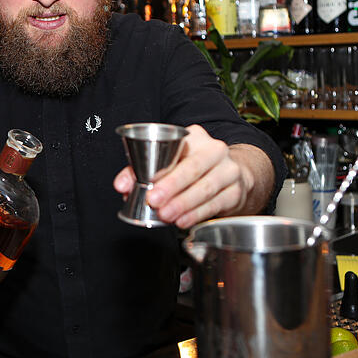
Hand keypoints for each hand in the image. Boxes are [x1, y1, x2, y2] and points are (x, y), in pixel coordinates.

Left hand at [113, 125, 272, 228]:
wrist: (231, 176)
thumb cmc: (193, 167)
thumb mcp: (168, 162)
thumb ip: (140, 171)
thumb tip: (121, 185)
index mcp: (195, 137)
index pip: (175, 149)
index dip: (161, 167)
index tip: (147, 181)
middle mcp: (215, 150)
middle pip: (193, 168)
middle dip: (172, 186)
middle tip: (155, 201)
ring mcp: (229, 170)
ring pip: (205, 187)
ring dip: (183, 203)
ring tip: (166, 215)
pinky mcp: (235, 192)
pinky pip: (215, 204)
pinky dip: (197, 214)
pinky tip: (183, 220)